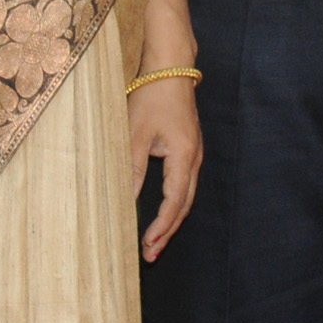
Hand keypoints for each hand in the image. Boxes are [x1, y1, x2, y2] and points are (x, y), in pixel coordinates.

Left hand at [130, 75, 201, 261]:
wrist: (171, 68)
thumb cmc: (152, 97)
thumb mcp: (135, 134)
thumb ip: (132, 169)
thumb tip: (127, 201)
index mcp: (184, 156)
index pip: (175, 202)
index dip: (161, 227)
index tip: (146, 246)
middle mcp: (195, 157)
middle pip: (185, 204)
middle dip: (169, 231)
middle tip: (151, 254)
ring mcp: (195, 152)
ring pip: (187, 195)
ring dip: (172, 219)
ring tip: (155, 241)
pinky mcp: (190, 147)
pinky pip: (186, 183)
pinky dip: (175, 202)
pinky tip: (163, 212)